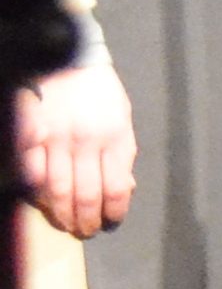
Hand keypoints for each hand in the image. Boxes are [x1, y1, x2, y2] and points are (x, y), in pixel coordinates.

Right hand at [18, 59, 132, 238]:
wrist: (68, 57)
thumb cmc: (98, 91)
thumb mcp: (122, 118)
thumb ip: (122, 153)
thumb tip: (125, 189)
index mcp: (115, 138)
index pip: (117, 187)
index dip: (114, 211)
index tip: (111, 222)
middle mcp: (87, 142)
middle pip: (87, 194)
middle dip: (87, 219)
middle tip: (85, 231)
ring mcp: (56, 138)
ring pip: (57, 189)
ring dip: (61, 212)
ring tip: (65, 225)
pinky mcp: (30, 133)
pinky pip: (30, 171)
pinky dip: (35, 190)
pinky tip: (40, 201)